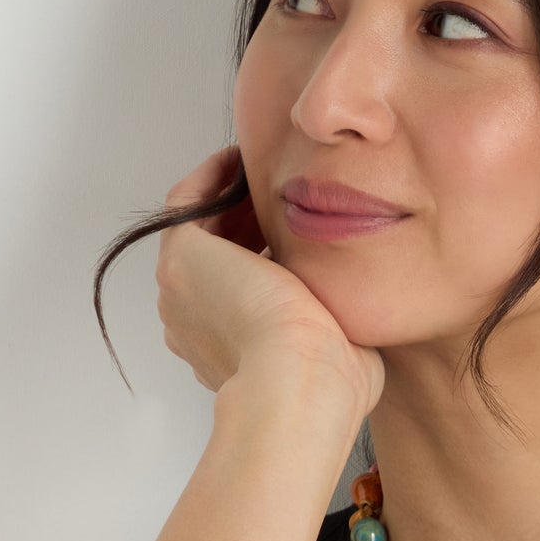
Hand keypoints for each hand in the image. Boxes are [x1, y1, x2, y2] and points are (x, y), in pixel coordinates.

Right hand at [154, 144, 385, 419]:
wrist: (303, 381)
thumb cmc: (330, 382)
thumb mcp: (340, 349)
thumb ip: (337, 324)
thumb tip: (359, 309)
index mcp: (225, 350)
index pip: (239, 291)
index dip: (263, 255)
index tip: (292, 229)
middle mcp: (192, 323)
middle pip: (214, 258)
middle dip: (244, 222)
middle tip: (279, 192)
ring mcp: (179, 292)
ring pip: (199, 230)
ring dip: (228, 197)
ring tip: (263, 169)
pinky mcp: (181, 259)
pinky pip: (185, 203)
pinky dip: (211, 177)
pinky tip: (243, 158)